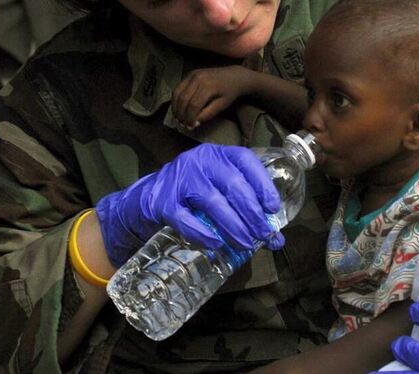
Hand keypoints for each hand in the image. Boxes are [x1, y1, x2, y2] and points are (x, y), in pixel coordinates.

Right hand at [95, 143, 283, 266]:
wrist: (143, 202)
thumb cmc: (189, 197)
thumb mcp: (216, 191)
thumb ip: (242, 209)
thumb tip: (276, 239)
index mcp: (217, 155)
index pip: (245, 161)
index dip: (263, 184)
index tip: (273, 207)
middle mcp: (199, 161)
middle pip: (233, 185)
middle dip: (252, 213)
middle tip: (264, 235)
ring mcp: (179, 179)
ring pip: (213, 202)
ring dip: (234, 226)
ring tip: (246, 245)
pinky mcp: (162, 202)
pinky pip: (185, 219)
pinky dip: (203, 234)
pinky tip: (216, 245)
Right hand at [172, 65, 258, 128]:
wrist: (234, 76)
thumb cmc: (229, 92)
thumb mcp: (221, 106)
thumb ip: (207, 114)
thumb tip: (193, 123)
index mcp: (207, 86)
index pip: (193, 105)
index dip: (189, 118)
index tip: (189, 127)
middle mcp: (197, 78)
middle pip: (183, 99)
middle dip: (181, 114)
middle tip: (181, 124)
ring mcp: (192, 74)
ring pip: (177, 93)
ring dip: (175, 107)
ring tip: (178, 118)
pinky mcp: (190, 74)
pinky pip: (178, 87)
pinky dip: (176, 99)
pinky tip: (179, 108)